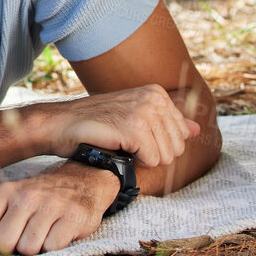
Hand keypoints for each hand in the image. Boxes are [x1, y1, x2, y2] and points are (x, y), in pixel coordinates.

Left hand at [0, 164, 122, 254]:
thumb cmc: (37, 200)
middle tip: (20, 243)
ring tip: (40, 238)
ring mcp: (51, 205)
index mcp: (5, 191)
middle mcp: (27, 196)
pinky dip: (53, 250)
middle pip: (3, 243)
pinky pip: (53, 248)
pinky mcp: (74, 217)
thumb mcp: (7, 205)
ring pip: (28, 249)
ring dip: (33, 252)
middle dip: (9, 252)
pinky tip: (57, 236)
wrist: (83, 181)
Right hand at [47, 83, 198, 167]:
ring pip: (167, 156)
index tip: (132, 137)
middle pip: (177, 147)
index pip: (181, 135)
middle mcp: (153, 97)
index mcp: (156, 93)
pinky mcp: (133, 126)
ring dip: (143, 159)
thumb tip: (196, 130)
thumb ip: (167, 124)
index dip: (158, 145)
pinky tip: (117, 148)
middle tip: (127, 145)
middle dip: (154, 154)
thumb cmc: (95, 125)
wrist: (60, 124)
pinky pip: (152, 159)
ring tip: (121, 145)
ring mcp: (144, 110)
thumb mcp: (134, 118)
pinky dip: (135, 162)